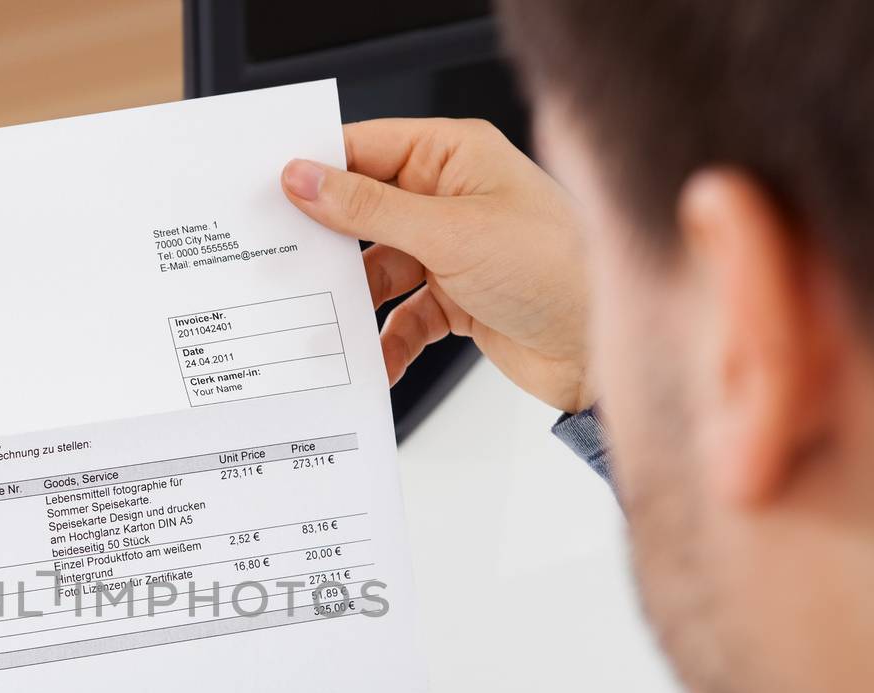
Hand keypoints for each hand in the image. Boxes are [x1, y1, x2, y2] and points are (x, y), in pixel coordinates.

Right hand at [281, 118, 590, 411]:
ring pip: (379, 272)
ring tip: (334, 327)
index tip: (270, 195)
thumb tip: (305, 179)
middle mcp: (452, 198)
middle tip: (287, 267)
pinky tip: (379, 363)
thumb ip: (370, 208)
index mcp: (455, 156)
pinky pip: (403, 318)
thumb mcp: (450, 233)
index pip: (366, 149)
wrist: (603, 349)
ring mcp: (453, 251)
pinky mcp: (458, 300)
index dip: (317, 171)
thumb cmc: (557, 269)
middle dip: (331, 247)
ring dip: (359, 305)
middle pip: (364, 214)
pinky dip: (388, 342)